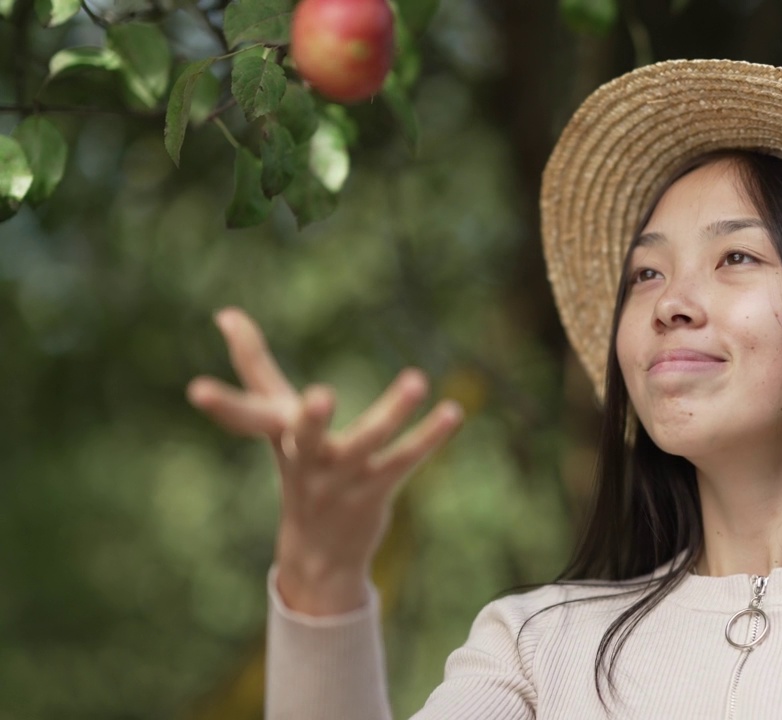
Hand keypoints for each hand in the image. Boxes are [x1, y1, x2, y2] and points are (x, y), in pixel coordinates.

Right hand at [186, 307, 463, 614]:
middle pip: (303, 436)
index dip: (221, 404)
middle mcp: (305, 458)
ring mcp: (341, 478)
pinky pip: (404, 460)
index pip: (245, 416)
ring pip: (366, 444)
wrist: (317, 554)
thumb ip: (253, 366)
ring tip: (417, 381)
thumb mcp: (273, 419)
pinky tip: (453, 412)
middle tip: (320, 395)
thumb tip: (226, 313)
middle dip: (310, 417)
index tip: (195, 390)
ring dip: (392, 413)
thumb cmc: (297, 467)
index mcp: (278, 436)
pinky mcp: (375, 490)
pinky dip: (429, 436)